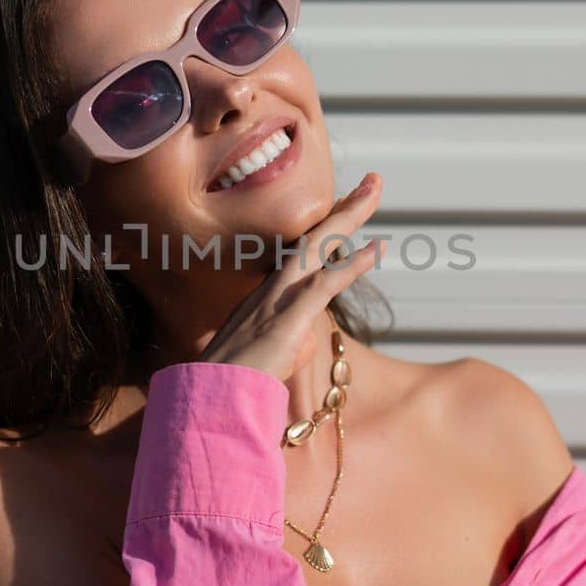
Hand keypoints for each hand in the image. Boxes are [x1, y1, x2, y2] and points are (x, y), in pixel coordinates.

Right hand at [200, 172, 385, 382]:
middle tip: (372, 181)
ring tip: (374, 190)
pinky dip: (352, 265)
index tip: (348, 206)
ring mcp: (277, 301)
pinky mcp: (286, 322)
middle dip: (344, 207)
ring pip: (318, 248)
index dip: (327, 228)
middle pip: (313, 238)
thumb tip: (306, 340)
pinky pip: (324, 286)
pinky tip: (377, 248)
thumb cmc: (231, 388)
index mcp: (264, 297)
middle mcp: (270, 290)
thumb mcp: (266, 359)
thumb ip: (289, 344)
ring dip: (349, 217)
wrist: (208, 404)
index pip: (302, 253)